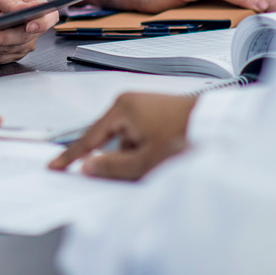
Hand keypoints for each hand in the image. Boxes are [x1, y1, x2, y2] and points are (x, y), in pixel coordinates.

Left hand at [0, 0, 57, 63]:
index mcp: (34, 7)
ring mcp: (22, 43)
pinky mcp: (10, 55)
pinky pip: (0, 58)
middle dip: (4, 38)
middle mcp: (32, 28)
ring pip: (11, 50)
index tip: (29, 26)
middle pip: (26, 38)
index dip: (43, 23)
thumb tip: (30, 8)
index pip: (50, 17)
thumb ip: (12, 1)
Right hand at [47, 92, 197, 179]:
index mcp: (122, 108)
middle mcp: (130, 102)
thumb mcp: (145, 162)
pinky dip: (146, 151)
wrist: (221, 126)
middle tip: (135, 172)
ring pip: (128, 141)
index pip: (88, 138)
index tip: (54, 166)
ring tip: (158, 165)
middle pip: (110, 140)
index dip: (71, 156)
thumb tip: (87, 166)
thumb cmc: (186, 137)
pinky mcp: (157, 113)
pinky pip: (141, 137)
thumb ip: (112, 167)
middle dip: (120, 160)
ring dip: (136, 158)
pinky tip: (162, 159)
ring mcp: (144, 106)